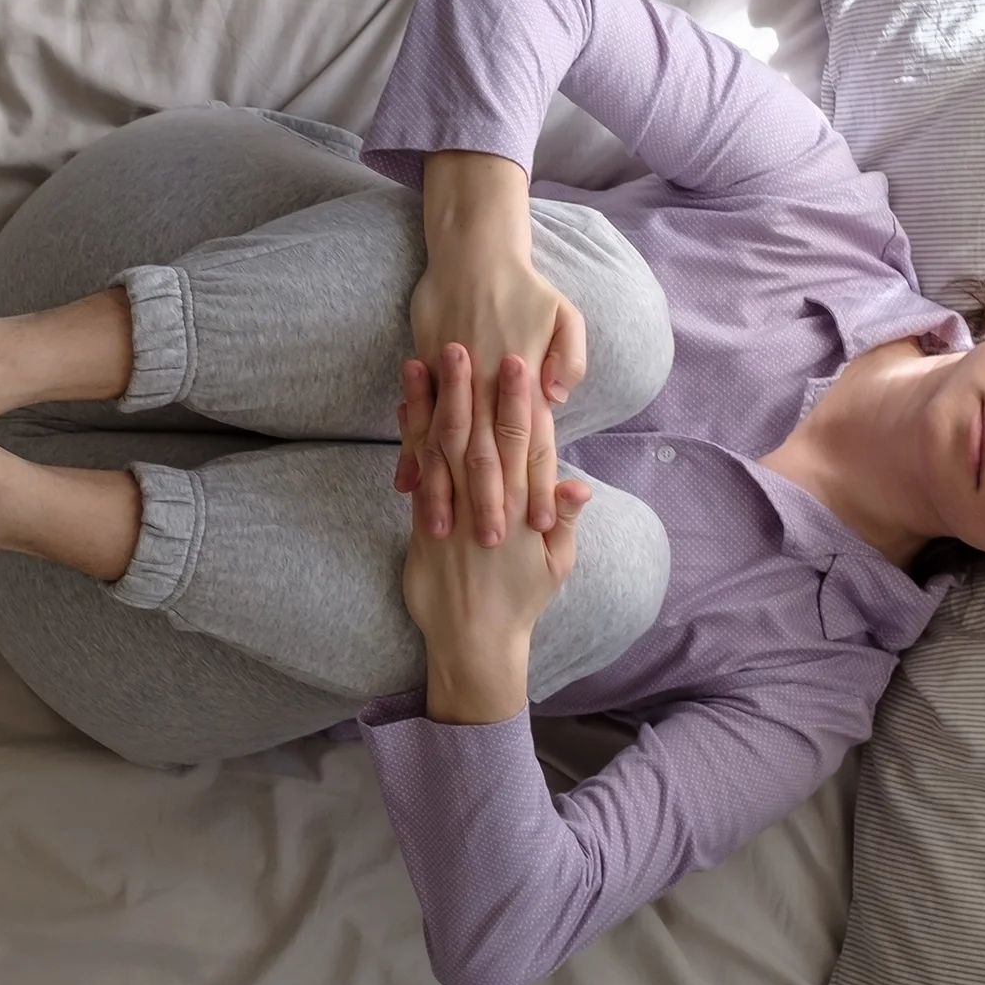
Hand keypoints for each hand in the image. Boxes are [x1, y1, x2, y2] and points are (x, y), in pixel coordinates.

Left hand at [398, 347, 592, 674]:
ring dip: (433, 402)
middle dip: (471, 388)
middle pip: (478, 435)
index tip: (520, 364)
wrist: (474, 641)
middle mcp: (486, 505)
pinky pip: (417, 473)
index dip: (519, 403)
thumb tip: (579, 482)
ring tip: (426, 360)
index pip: (522, 445)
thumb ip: (565, 520)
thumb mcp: (556, 565)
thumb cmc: (521, 602)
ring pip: (441, 448)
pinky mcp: (423, 526)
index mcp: (523, 508)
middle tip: (465, 342)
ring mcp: (452, 513)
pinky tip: (405, 406)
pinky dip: (410, 437)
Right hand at [399, 254, 587, 544]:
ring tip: (441, 530)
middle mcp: (488, 388)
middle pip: (489, 456)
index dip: (535, 486)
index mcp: (524, 381)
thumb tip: (556, 399)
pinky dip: (412, 458)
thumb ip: (571, 358)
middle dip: (489, 502)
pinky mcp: (427, 377)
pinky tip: (406, 488)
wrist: (473, 252)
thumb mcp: (566, 316)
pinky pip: (417, 426)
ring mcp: (455, 384)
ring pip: (448, 448)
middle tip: (491, 545)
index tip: (538, 528)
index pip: (533, 445)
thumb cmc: (526, 288)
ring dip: (445, 491)